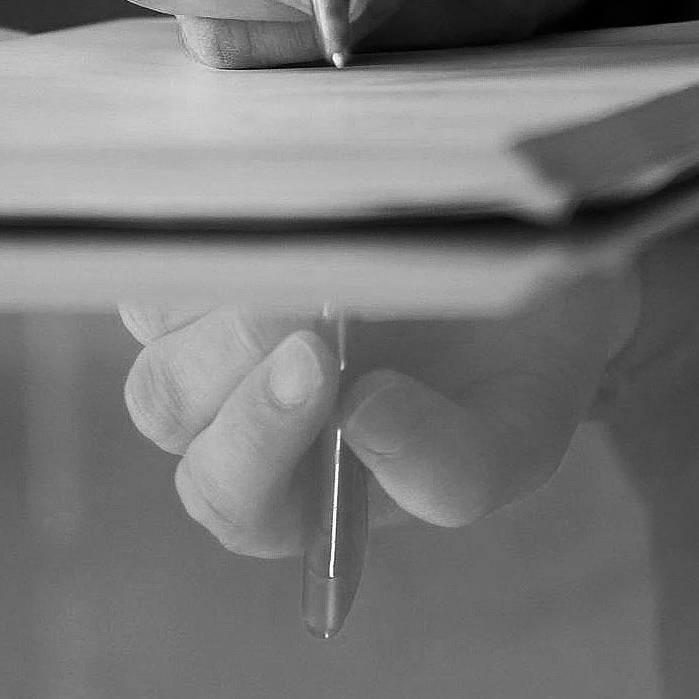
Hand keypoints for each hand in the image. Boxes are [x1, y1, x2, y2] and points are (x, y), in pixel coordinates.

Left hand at [119, 272, 639, 556]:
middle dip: (235, 359)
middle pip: (169, 404)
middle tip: (312, 307)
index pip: (233, 499)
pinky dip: (215, 220)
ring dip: (221, 287)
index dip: (257, 442)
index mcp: (298, 490)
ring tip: (310, 250)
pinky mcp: (213, 234)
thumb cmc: (523, 361)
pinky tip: (287, 199)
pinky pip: (168, 230)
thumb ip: (451, 468)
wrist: (541, 250)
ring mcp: (210, 316)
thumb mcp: (520, 434)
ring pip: (157, 316)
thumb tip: (360, 424)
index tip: (321, 368)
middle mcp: (235, 408)